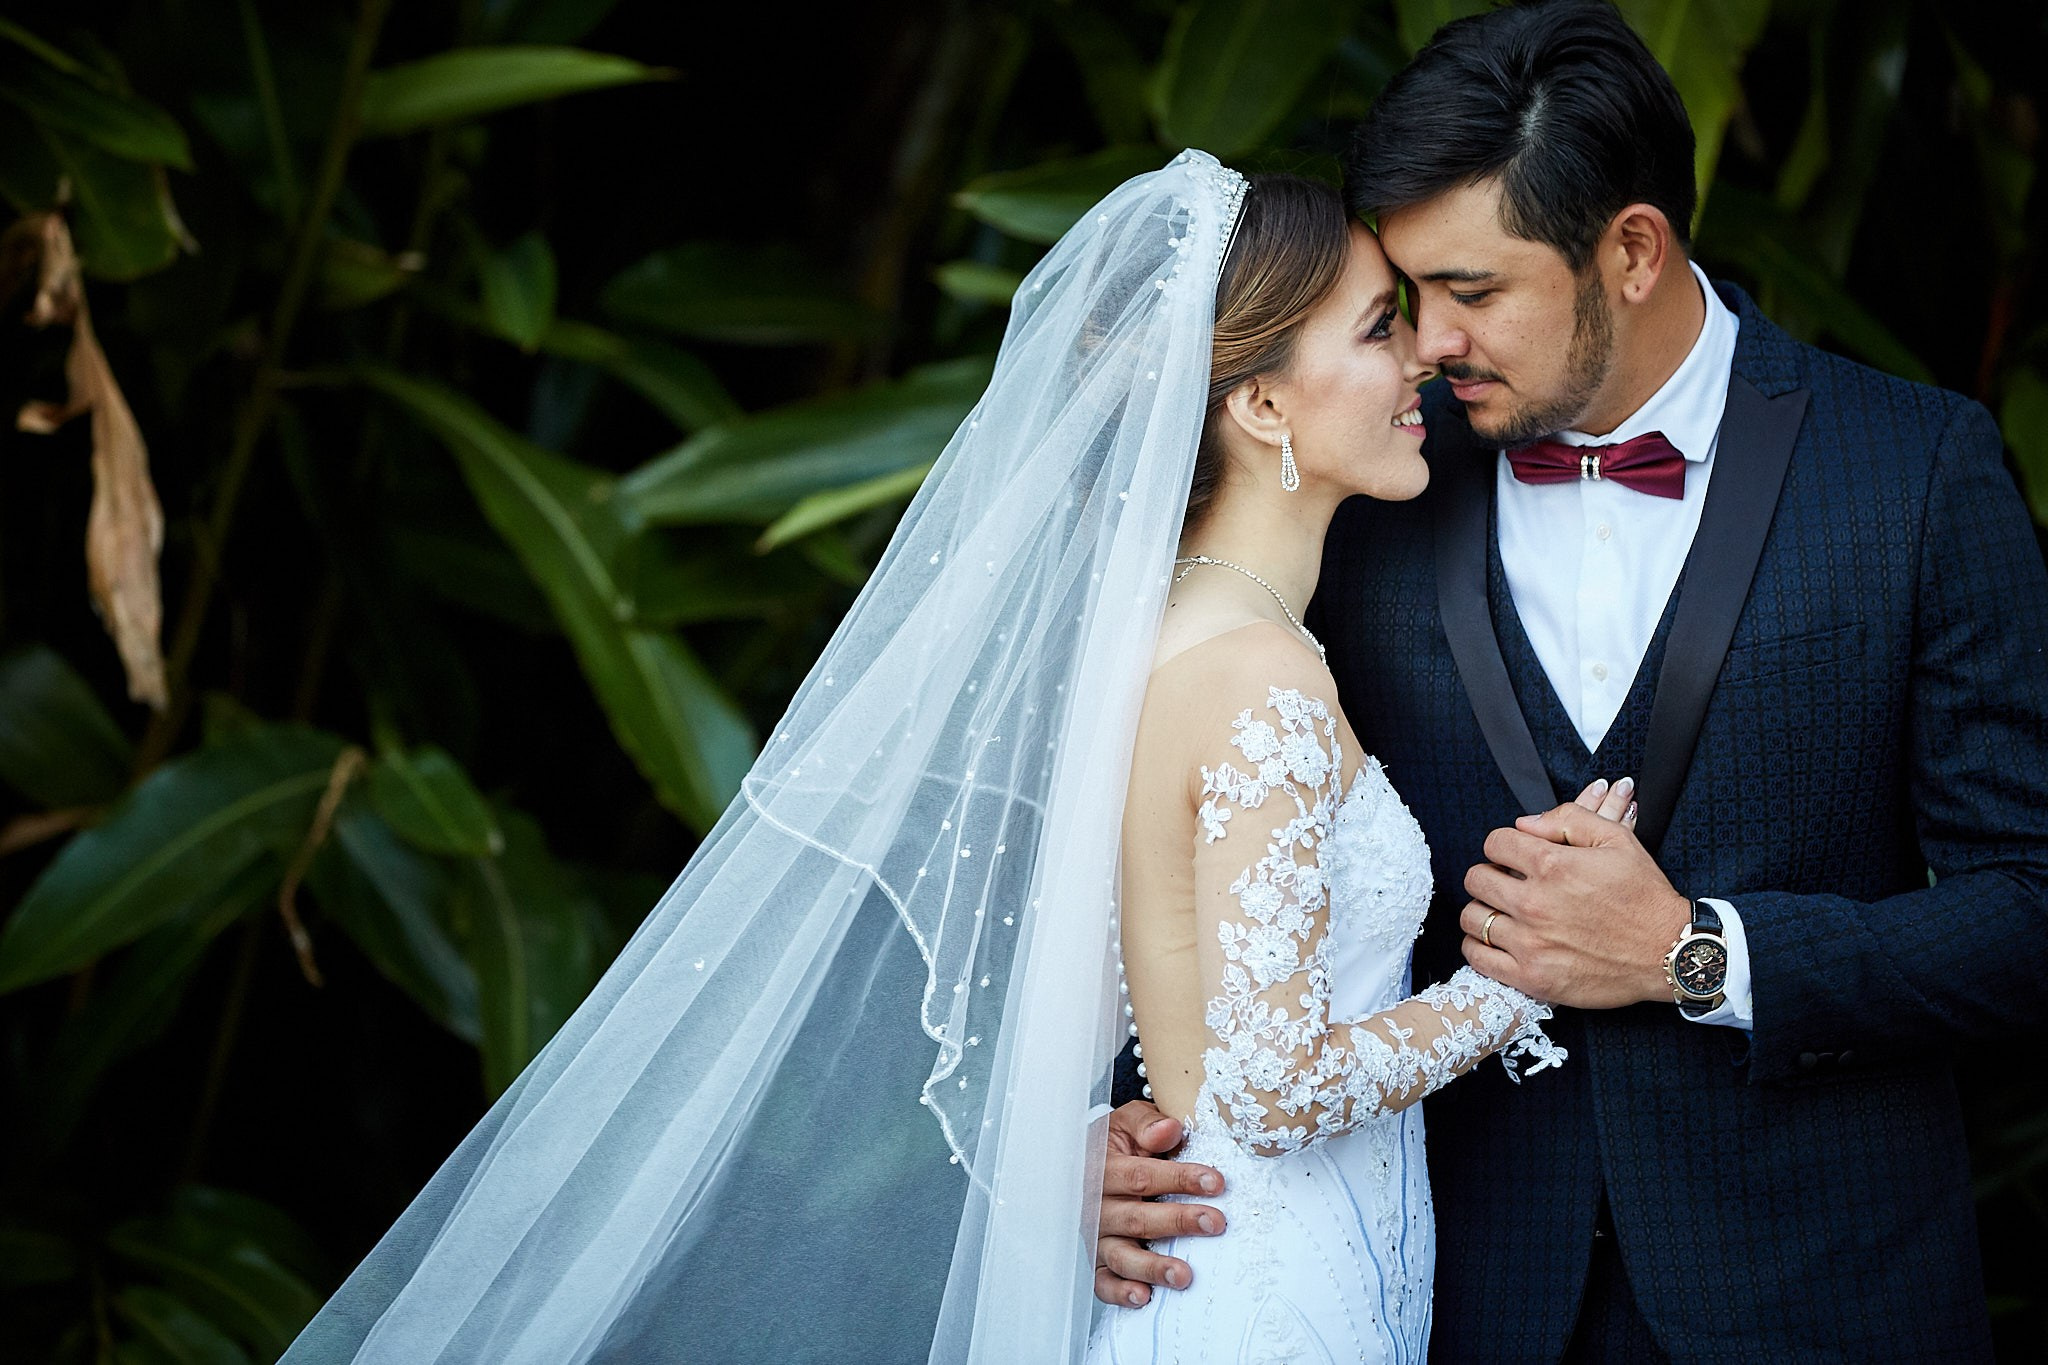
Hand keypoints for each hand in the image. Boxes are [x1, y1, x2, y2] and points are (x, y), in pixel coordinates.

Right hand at [1094, 1099, 1225, 1306]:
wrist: (1087, 1160)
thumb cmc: (1118, 1142)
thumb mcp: (1129, 1123)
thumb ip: (1147, 1125)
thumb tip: (1169, 1129)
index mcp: (1103, 1168)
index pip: (1141, 1176)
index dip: (1179, 1179)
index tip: (1216, 1182)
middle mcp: (1095, 1205)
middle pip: (1136, 1218)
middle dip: (1178, 1221)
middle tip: (1216, 1223)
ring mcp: (1096, 1237)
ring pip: (1120, 1256)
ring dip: (1152, 1266)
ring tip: (1184, 1276)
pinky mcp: (1097, 1261)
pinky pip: (1103, 1283)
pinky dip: (1120, 1293)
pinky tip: (1143, 1296)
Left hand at [1458, 785, 1689, 1008]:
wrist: (1669, 952)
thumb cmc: (1644, 896)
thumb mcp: (1617, 839)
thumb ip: (1568, 819)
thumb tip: (1524, 823)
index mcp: (1553, 864)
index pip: (1494, 843)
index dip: (1503, 845)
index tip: (1514, 856)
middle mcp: (1535, 903)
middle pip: (1477, 879)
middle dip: (1489, 874)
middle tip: (1507, 883)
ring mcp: (1531, 942)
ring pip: (1472, 918)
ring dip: (1482, 910)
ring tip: (1501, 911)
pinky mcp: (1533, 977)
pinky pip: (1478, 958)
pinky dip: (1478, 946)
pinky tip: (1495, 940)